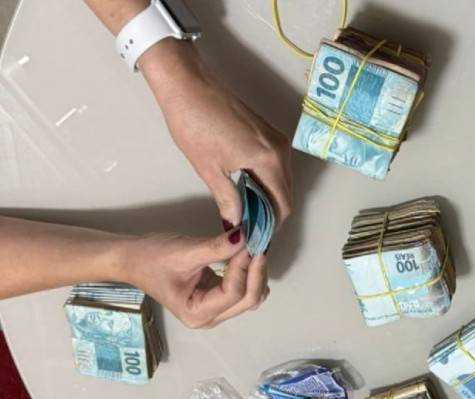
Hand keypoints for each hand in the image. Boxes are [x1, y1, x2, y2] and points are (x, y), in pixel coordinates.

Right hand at [120, 228, 268, 328]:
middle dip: (256, 273)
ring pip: (249, 297)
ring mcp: (215, 310)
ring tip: (254, 248)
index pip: (233, 293)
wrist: (131, 259)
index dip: (244, 268)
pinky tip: (247, 254)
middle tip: (258, 244)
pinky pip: (242, 289)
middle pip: (247, 300)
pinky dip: (248, 273)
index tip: (249, 242)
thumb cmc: (151, 258)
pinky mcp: (217, 298)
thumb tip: (245, 237)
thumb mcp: (185, 252)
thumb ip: (217, 247)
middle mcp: (209, 318)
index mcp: (197, 313)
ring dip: (255, 274)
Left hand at [139, 40, 292, 226]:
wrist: (188, 84)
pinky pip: (276, 165)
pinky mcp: (269, 133)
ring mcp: (276, 139)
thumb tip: (236, 225)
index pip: (282, 204)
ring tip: (248, 214)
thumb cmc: (194, 123)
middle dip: (272, 214)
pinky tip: (249, 191)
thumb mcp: (209, 169)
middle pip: (286, 193)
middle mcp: (280, 149)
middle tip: (252, 230)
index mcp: (268, 160)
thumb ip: (228, 200)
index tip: (258, 238)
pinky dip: (267, 182)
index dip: (273, 226)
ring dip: (270, 198)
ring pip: (282, 179)